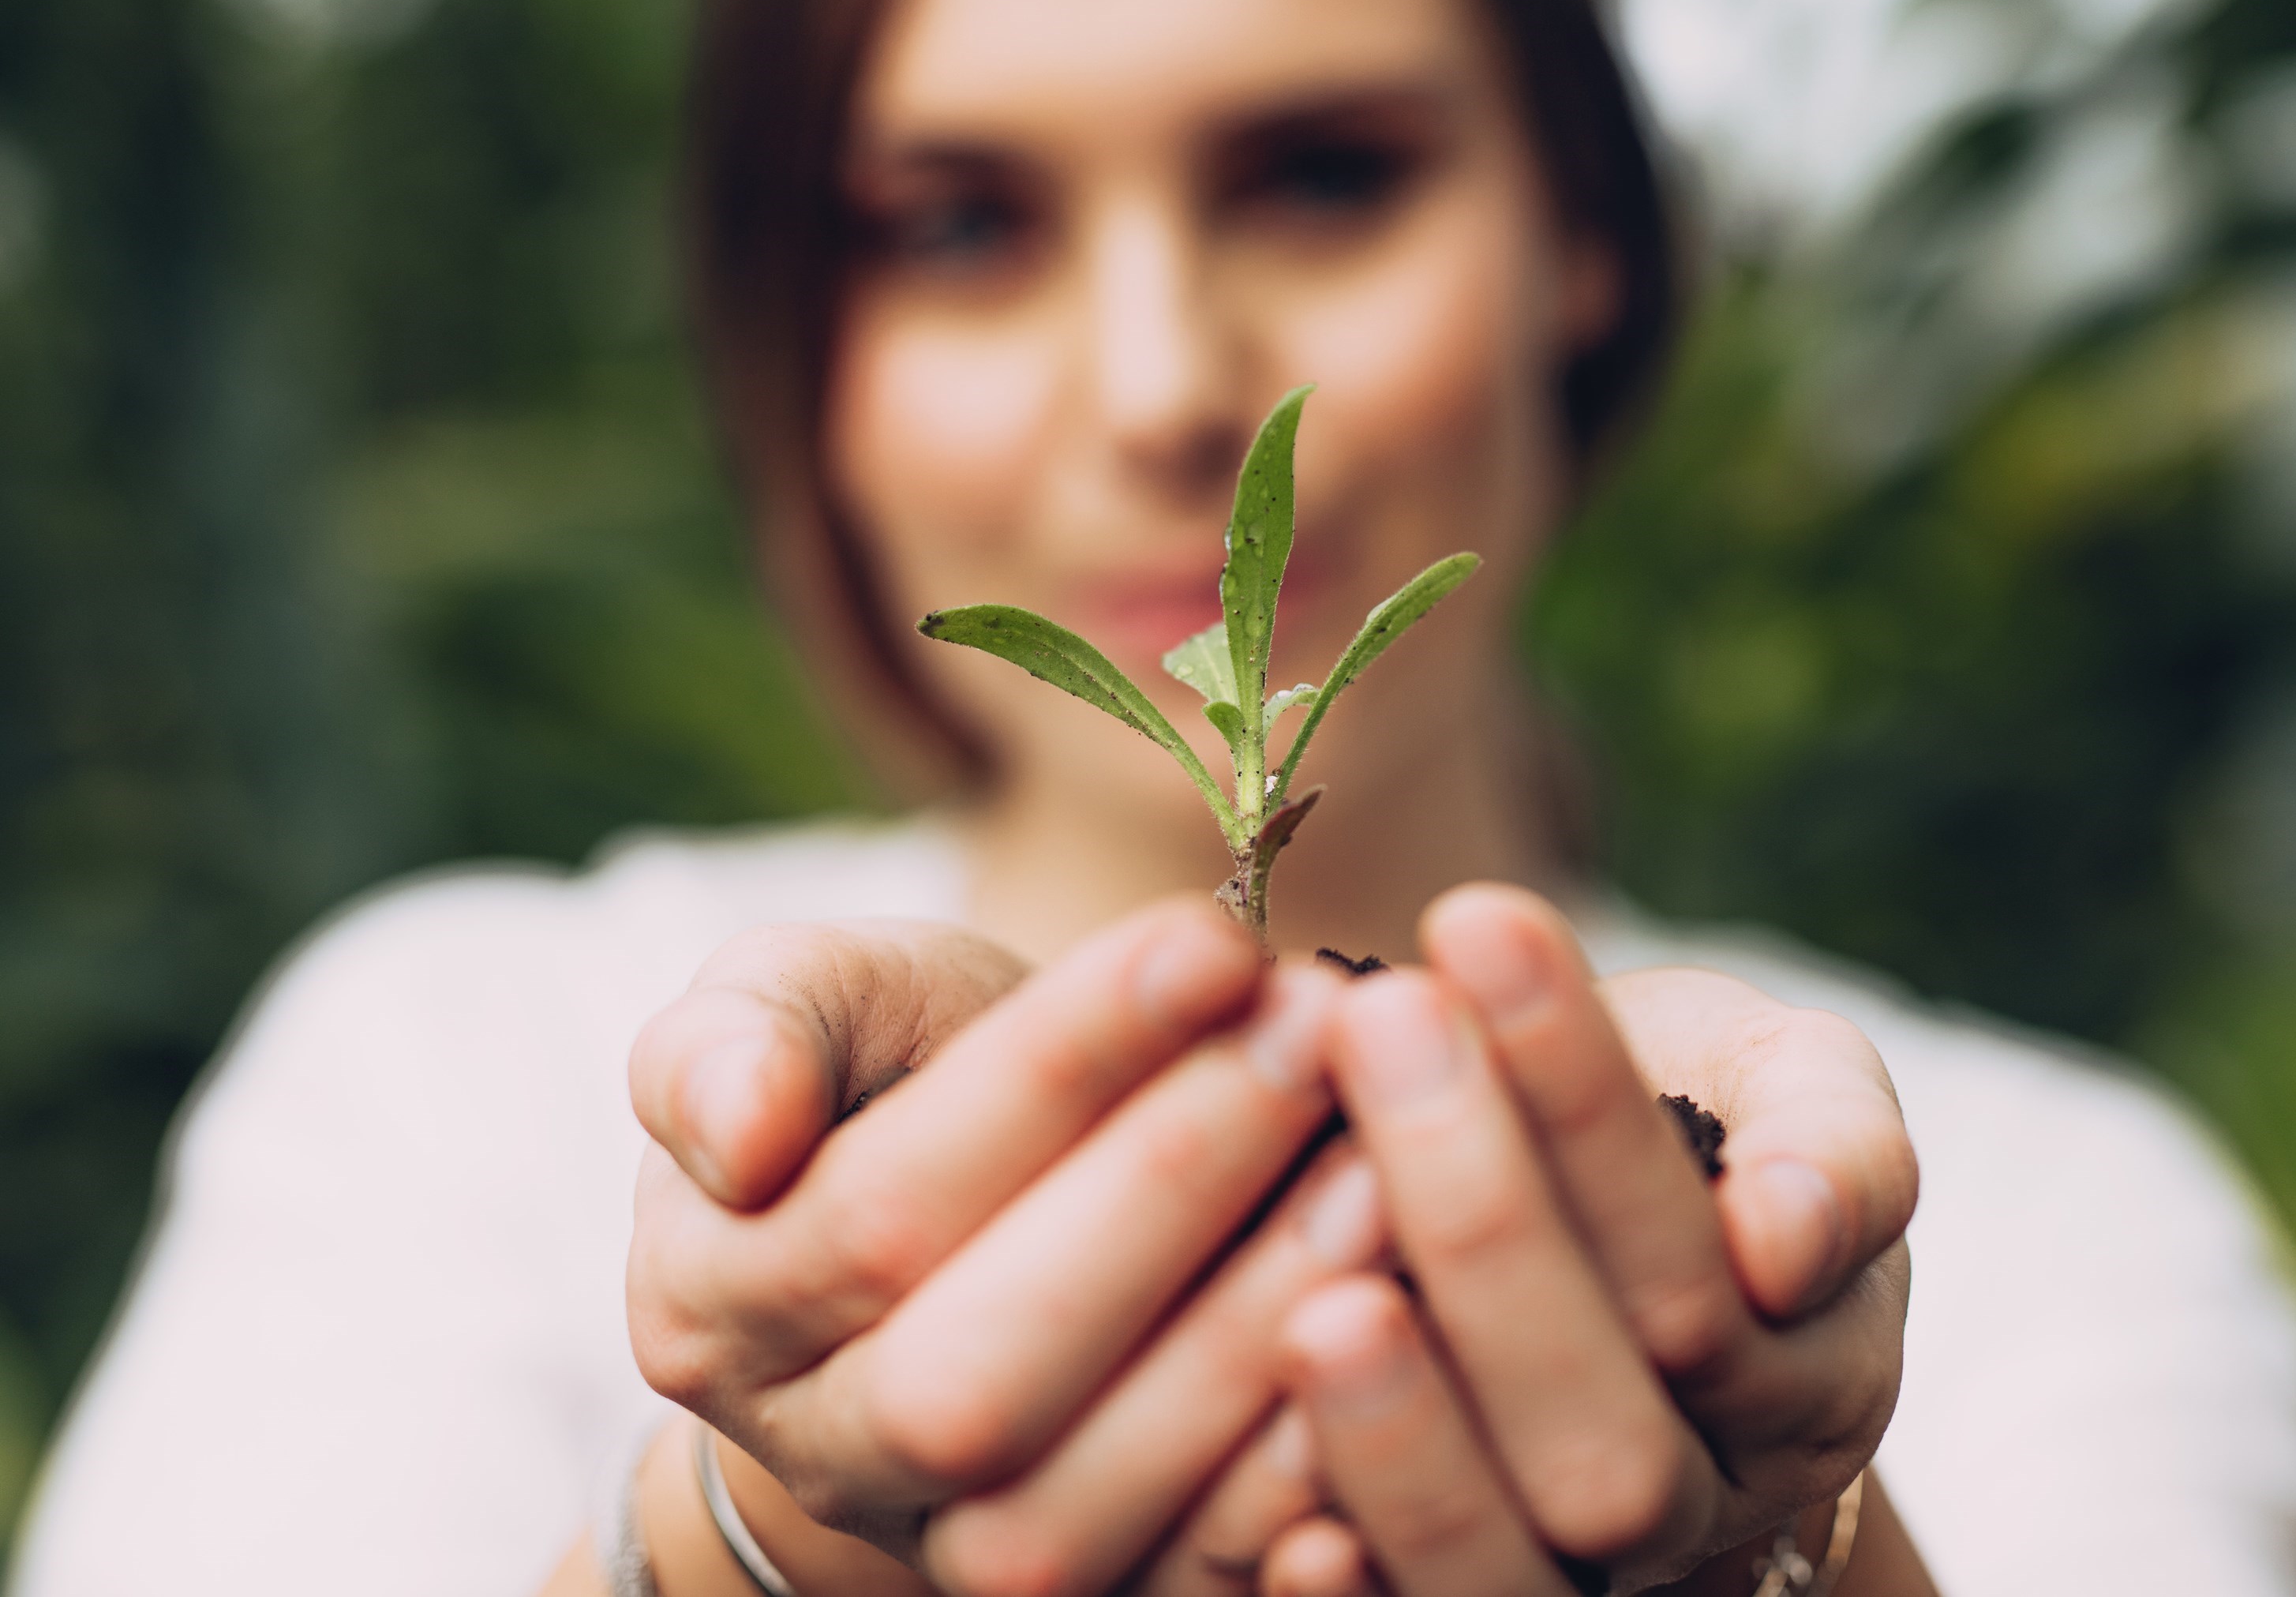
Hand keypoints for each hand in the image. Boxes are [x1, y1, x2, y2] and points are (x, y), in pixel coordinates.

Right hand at [625, 898, 1371, 1586]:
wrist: (981, 1235)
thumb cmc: (904, 1083)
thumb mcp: (816, 1006)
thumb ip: (747, 1032)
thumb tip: (742, 1128)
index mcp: (714, 1299)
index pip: (883, 1199)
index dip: (1060, 1069)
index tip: (1215, 940)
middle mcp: (819, 1457)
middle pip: (974, 1373)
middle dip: (1166, 1191)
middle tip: (1321, 1035)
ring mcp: (948, 1557)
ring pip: (1075, 1508)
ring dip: (1247, 1338)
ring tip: (1384, 1170)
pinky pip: (1179, 1594)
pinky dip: (1290, 1505)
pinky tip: (1405, 1358)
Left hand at [1250, 886, 1916, 1594]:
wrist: (1590, 1230)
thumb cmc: (1679, 1122)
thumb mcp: (1782, 1087)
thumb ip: (1828, 1140)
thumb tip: (1783, 1238)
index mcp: (1810, 1364)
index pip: (1696, 1253)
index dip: (1583, 1096)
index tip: (1475, 920)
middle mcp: (1705, 1497)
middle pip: (1607, 1427)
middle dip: (1485, 1223)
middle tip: (1374, 1026)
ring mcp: (1583, 1580)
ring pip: (1511, 1560)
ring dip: (1407, 1433)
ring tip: (1313, 1294)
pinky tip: (1287, 1528)